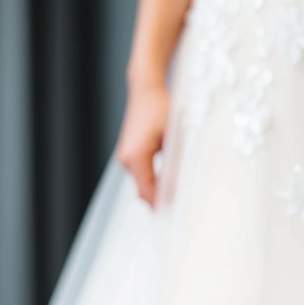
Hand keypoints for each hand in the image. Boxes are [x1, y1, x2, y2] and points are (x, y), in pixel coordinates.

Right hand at [116, 80, 169, 207]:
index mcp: (136, 157)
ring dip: (156, 190)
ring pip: (141, 183)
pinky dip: (152, 180)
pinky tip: (165, 181)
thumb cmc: (160, 108)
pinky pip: (140, 174)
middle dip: (159, 201)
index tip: (175, 215)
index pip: (148, 191)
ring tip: (174, 197)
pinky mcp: (128, 153)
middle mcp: (126, 160)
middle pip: (142, 191)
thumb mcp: (173, 137)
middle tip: (178, 211)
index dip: (162, 204)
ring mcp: (125, 157)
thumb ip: (173, 164)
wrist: (145, 88)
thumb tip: (177, 188)